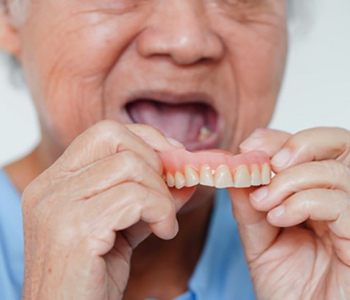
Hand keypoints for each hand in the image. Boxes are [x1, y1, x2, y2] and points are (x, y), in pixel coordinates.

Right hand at [22, 121, 192, 299]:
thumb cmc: (92, 276)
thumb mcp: (123, 226)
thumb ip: (148, 196)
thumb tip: (185, 172)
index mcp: (56, 182)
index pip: (104, 133)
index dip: (146, 139)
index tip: (173, 158)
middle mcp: (50, 187)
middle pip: (115, 137)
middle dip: (155, 160)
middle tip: (168, 192)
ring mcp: (57, 206)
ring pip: (131, 167)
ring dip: (162, 195)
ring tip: (164, 222)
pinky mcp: (74, 229)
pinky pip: (135, 198)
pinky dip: (160, 212)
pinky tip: (163, 233)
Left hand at [230, 127, 349, 299]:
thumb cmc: (288, 287)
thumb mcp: (259, 239)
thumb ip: (249, 205)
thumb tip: (233, 168)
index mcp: (317, 193)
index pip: (309, 147)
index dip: (279, 139)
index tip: (248, 146)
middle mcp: (341, 198)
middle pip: (338, 143)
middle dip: (298, 144)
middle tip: (267, 163)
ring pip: (336, 171)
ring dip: (290, 180)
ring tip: (264, 202)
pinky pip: (340, 203)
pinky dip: (303, 202)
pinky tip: (279, 217)